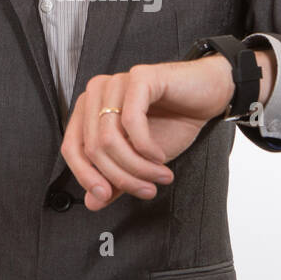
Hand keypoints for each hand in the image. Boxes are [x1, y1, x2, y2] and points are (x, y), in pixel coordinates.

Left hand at [60, 52, 271, 211]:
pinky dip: (146, 147)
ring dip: (137, 167)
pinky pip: (132, 121)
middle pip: (93, 148)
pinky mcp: (139, 77)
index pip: (72, 148)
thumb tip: (92, 202)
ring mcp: (116, 82)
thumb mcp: (140, 159)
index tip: (105, 198)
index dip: (85, 177)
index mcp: (89, 109)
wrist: (208, 96)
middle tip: (146, 191)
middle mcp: (97, 92)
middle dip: (121, 177)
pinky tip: (159, 156)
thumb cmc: (173, 121)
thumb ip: (115, 177)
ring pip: (110, 139)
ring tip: (159, 177)